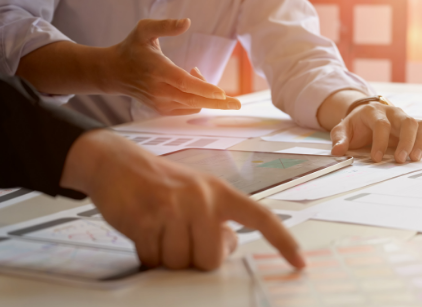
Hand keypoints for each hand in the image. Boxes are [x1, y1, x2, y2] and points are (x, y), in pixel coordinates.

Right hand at [61, 130, 304, 270]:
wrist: (117, 162)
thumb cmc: (161, 184)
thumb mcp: (198, 193)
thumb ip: (217, 220)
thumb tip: (229, 248)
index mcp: (220, 191)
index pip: (260, 217)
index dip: (282, 241)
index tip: (300, 263)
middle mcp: (202, 198)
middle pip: (211, 259)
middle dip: (194, 259)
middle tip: (178, 238)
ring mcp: (174, 208)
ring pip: (180, 263)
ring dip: (167, 257)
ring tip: (159, 230)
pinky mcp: (147, 219)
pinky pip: (153, 260)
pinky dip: (147, 255)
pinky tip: (144, 232)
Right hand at [104, 18, 240, 114]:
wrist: (114, 72)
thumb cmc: (132, 48)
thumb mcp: (144, 29)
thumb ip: (165, 26)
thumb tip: (187, 22)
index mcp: (157, 70)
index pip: (184, 83)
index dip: (204, 88)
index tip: (221, 93)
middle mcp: (159, 90)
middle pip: (194, 100)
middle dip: (218, 102)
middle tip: (238, 104)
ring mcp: (161, 103)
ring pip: (193, 105)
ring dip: (206, 93)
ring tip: (196, 71)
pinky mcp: (163, 110)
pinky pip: (189, 108)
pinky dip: (198, 98)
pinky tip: (192, 80)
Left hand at [331, 102, 421, 162]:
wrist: (365, 116)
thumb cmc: (356, 125)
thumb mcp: (343, 129)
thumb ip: (340, 138)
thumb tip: (337, 151)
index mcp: (375, 112)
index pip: (381, 124)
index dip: (379, 141)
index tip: (375, 158)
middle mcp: (394, 113)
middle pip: (407, 122)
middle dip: (406, 142)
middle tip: (401, 160)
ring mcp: (406, 120)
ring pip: (421, 125)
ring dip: (421, 142)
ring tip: (415, 159)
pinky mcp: (415, 129)